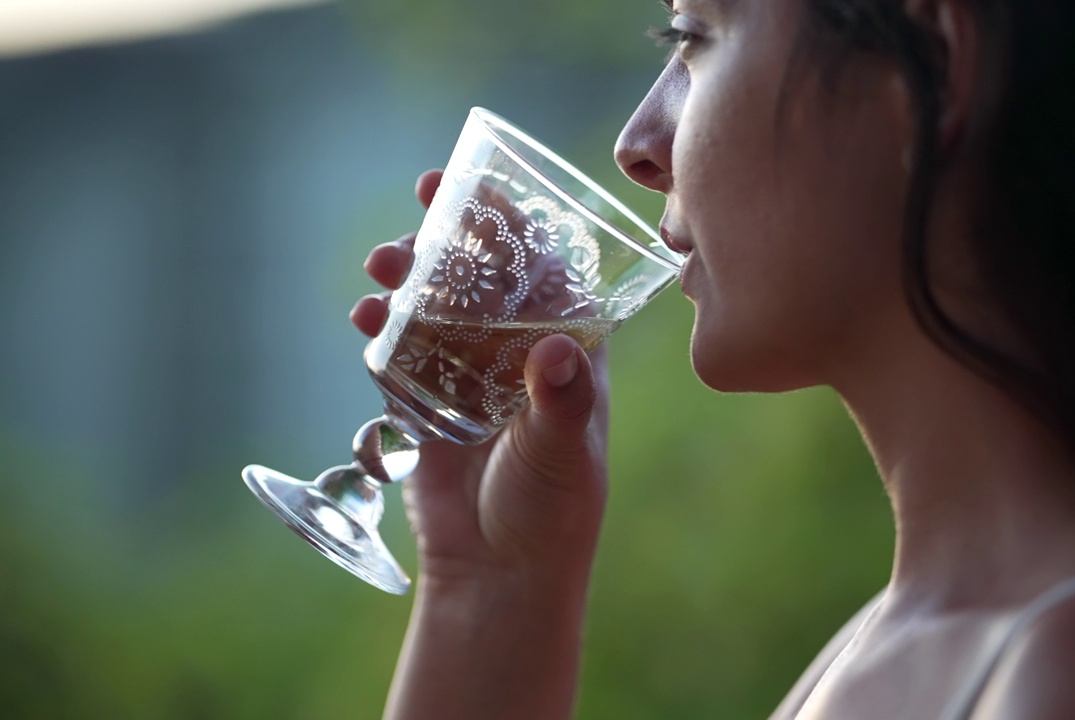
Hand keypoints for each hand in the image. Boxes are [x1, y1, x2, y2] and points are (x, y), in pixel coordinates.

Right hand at [351, 170, 610, 589]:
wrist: (499, 574)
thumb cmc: (552, 511)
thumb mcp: (561, 453)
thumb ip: (558, 402)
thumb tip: (558, 350)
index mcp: (567, 352)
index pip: (547, 271)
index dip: (518, 224)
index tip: (486, 185)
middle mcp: (517, 354)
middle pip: (484, 277)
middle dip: (452, 239)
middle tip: (421, 208)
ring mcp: (469, 376)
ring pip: (436, 308)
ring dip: (408, 280)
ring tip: (381, 268)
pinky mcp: (425, 404)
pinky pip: (399, 354)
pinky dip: (381, 332)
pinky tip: (365, 320)